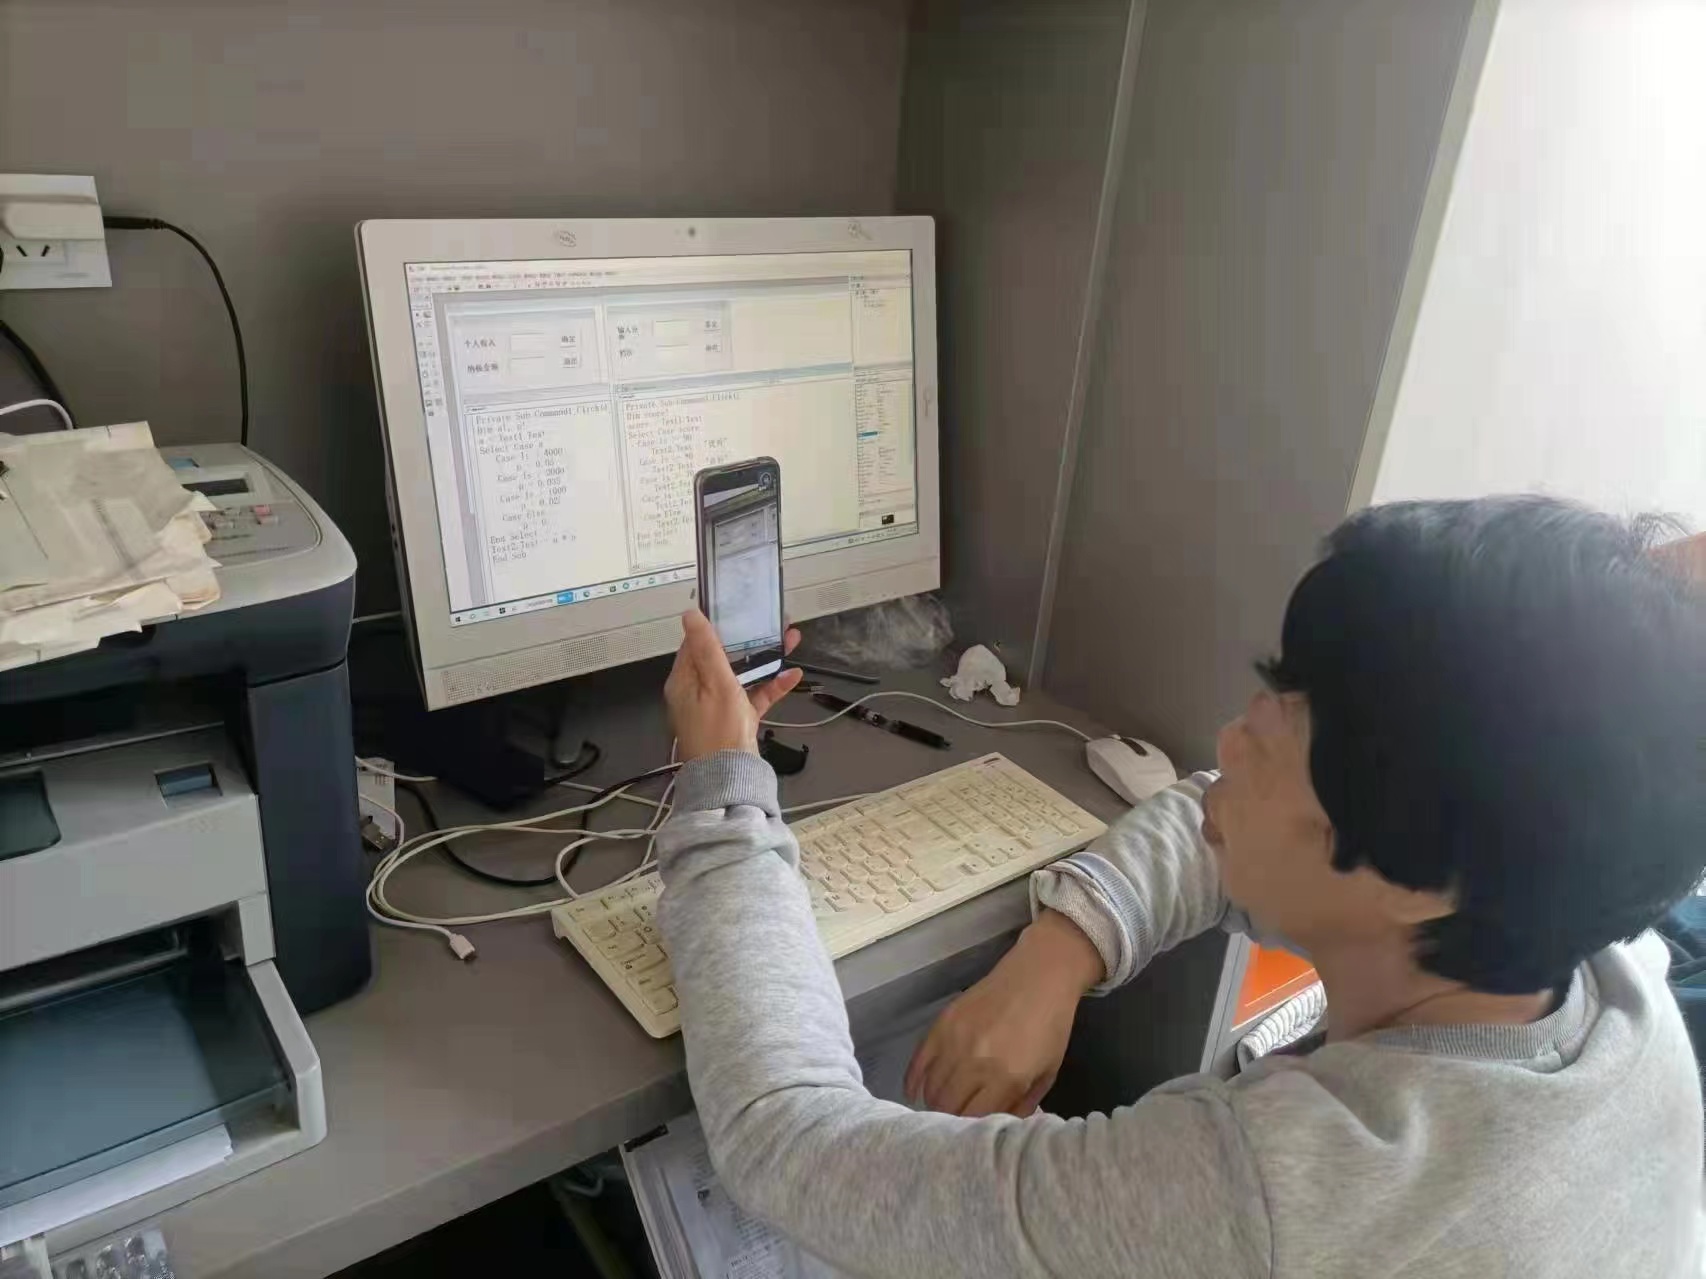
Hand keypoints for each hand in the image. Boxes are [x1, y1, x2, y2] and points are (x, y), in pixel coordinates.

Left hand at [664, 609, 802, 760]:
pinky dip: (770, 686)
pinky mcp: (737, 721)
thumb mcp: (716, 684)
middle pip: (724, 657)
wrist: (730, 781)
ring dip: (765, 658)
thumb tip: (690, 614)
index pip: (697, 644)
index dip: (717, 625)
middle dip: (750, 639)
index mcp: (684, 681)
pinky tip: (792, 676)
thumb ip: (708, 648)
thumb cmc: (720, 730)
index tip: (738, 609)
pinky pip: (753, 697)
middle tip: (772, 621)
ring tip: (790, 639)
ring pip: (742, 675)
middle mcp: (698, 691)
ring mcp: (718, 707)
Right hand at [904, 910, 1103, 1116]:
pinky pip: (918, 1061)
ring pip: (931, 1089)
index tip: (972, 1137)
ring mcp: (955, 1040)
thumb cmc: (1051, 1027)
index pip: (974, 1120)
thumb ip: (1022, 1106)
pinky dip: (914, 1080)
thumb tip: (1000, 1128)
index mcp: (1006, 1077)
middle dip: (950, 1123)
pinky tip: (915, 1092)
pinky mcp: (942, 1023)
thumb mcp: (1047, 1073)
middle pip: (947, 1108)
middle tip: (954, 1126)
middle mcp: (975, 1062)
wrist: (1039, 975)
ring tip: (940, 1109)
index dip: (971, 1134)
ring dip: (933, 1104)